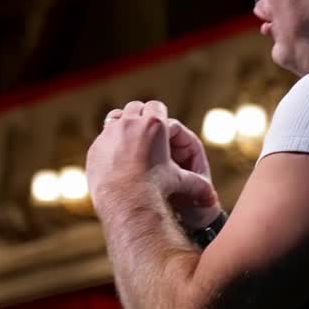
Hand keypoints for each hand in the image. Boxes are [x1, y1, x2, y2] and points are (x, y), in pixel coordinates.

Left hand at [88, 101, 219, 227]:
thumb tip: (213, 198)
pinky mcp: (95, 147)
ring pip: (116, 117)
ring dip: (123, 123)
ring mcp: (109, 134)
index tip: (160, 124)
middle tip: (145, 131)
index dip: (159, 114)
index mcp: (154, 124)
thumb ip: (196, 184)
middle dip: (141, 116)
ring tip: (129, 138)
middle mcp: (130, 123)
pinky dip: (110, 143)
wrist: (124, 202)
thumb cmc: (155, 190)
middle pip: (135, 107)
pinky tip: (115, 158)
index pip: (156, 106)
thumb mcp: (179, 182)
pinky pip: (103, 138)